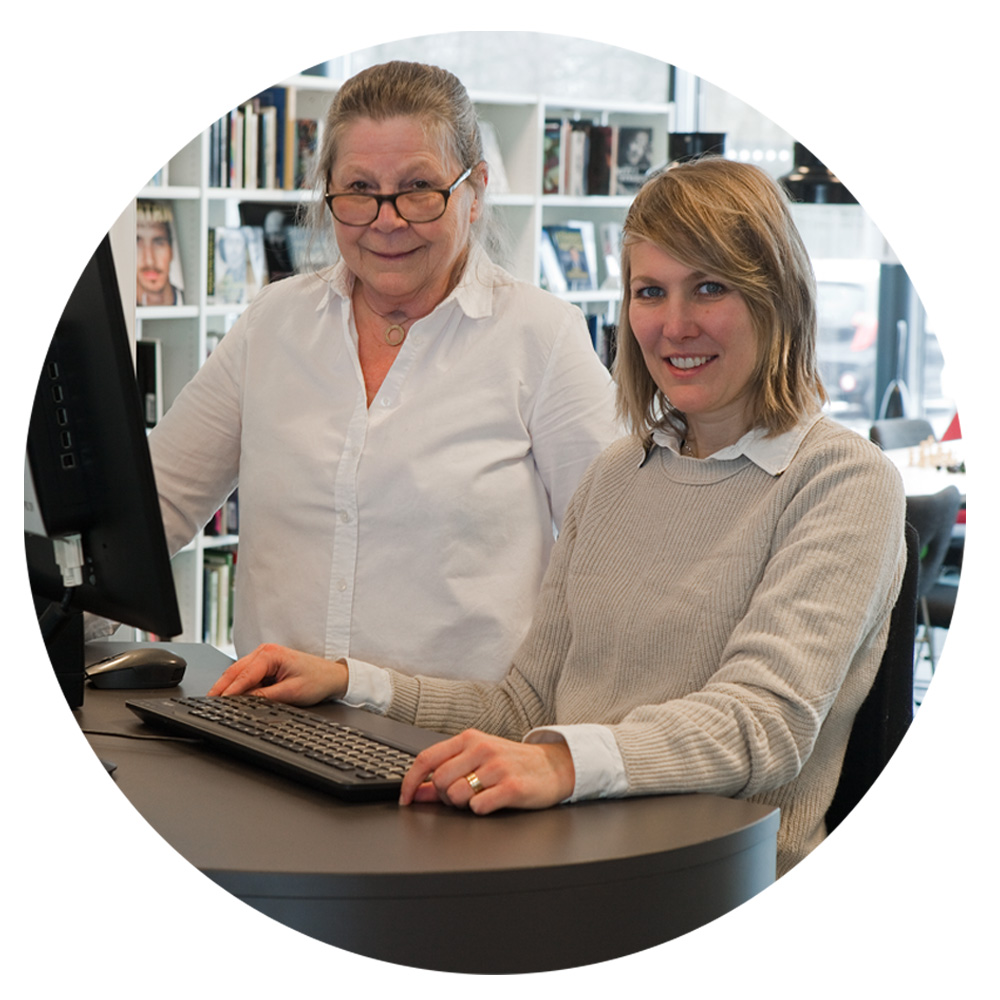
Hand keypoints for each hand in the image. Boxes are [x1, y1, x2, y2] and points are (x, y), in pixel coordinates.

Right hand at [207, 643, 347, 705]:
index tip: (217, 703)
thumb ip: (265, 696)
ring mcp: (264, 657)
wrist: (332, 676)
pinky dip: (237, 685)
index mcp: (271, 654)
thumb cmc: (318, 680)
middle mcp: (265, 652)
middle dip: (221, 687)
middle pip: (235, 671)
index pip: (243, 675)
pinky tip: (232, 696)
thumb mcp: (291, 692)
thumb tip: (243, 701)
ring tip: (215, 701)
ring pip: (238, 673)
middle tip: (208, 702)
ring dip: (227, 686)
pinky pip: (246, 675)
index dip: (229, 691)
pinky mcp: (265, 665)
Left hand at [398, 729, 575, 814]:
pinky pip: (479, 807)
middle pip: (440, 781)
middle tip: (460, 798)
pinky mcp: (512, 786)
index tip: (405, 798)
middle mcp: (482, 749)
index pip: (426, 758)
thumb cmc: (512, 763)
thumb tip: (416, 791)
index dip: (410, 781)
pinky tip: (491, 803)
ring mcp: (498, 767)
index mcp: (469, 739)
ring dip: (462, 805)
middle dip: (444, 797)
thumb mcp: (477, 761)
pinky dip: (480, 810)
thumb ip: (445, 774)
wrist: (554, 766)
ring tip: (478, 798)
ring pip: (457, 795)